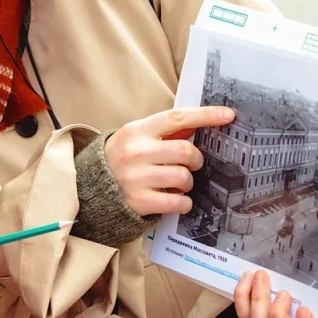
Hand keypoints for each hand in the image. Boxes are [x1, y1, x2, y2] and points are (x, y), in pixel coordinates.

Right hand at [104, 106, 234, 215]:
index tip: (228, 115)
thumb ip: (165, 132)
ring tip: (177, 184)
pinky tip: (175, 199)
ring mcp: (136, 177)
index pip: (176, 118)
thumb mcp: (137, 138)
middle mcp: (135, 152)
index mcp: (136, 131)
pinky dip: (183, 202)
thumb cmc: (120, 160)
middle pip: (186, 151)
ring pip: (184, 177)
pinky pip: (178, 201)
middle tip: (191, 164)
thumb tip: (199, 123)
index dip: (205, 116)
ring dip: (187, 183)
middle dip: (195, 160)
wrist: (90, 189)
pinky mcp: (140, 201)